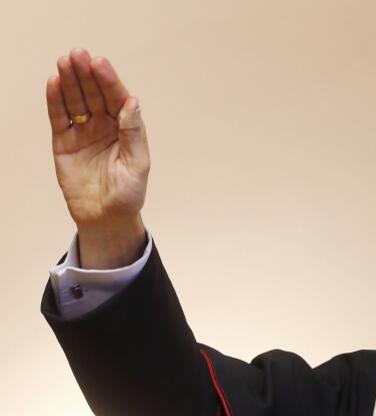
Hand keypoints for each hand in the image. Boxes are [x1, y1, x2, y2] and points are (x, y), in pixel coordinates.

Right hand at [46, 48, 148, 267]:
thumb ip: (133, 132)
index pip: (117, 98)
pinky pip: (59, 117)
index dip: (108, 80)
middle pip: (94, 94)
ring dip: (70, 81)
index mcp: (125, 128)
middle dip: (86, 74)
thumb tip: (133, 102)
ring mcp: (83, 132)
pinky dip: (55, 100)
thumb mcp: (137, 163)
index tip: (100, 62)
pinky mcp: (64, 142)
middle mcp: (104, 125)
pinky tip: (54, 83)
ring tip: (65, 62)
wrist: (105, 217)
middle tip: (78, 54)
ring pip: (75, 101)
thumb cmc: (128, 194)